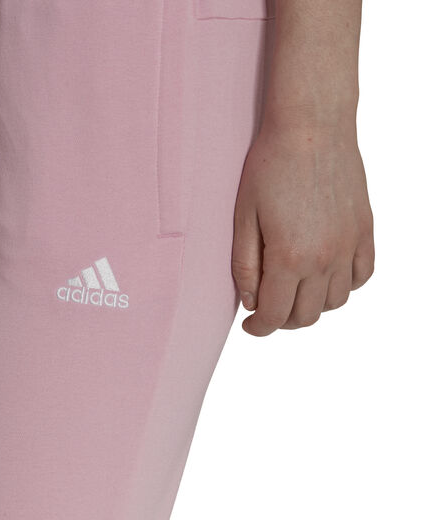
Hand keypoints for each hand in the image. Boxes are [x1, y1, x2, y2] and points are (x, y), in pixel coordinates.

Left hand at [232, 115, 373, 336]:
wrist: (311, 128)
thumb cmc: (270, 167)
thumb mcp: (244, 217)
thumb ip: (245, 265)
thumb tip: (251, 303)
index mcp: (289, 257)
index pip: (274, 314)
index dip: (259, 328)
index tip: (250, 327)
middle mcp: (324, 259)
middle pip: (306, 315)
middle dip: (282, 321)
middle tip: (267, 308)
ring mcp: (349, 246)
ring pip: (335, 302)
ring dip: (311, 306)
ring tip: (293, 290)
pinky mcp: (364, 230)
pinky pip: (361, 276)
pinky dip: (343, 286)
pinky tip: (325, 275)